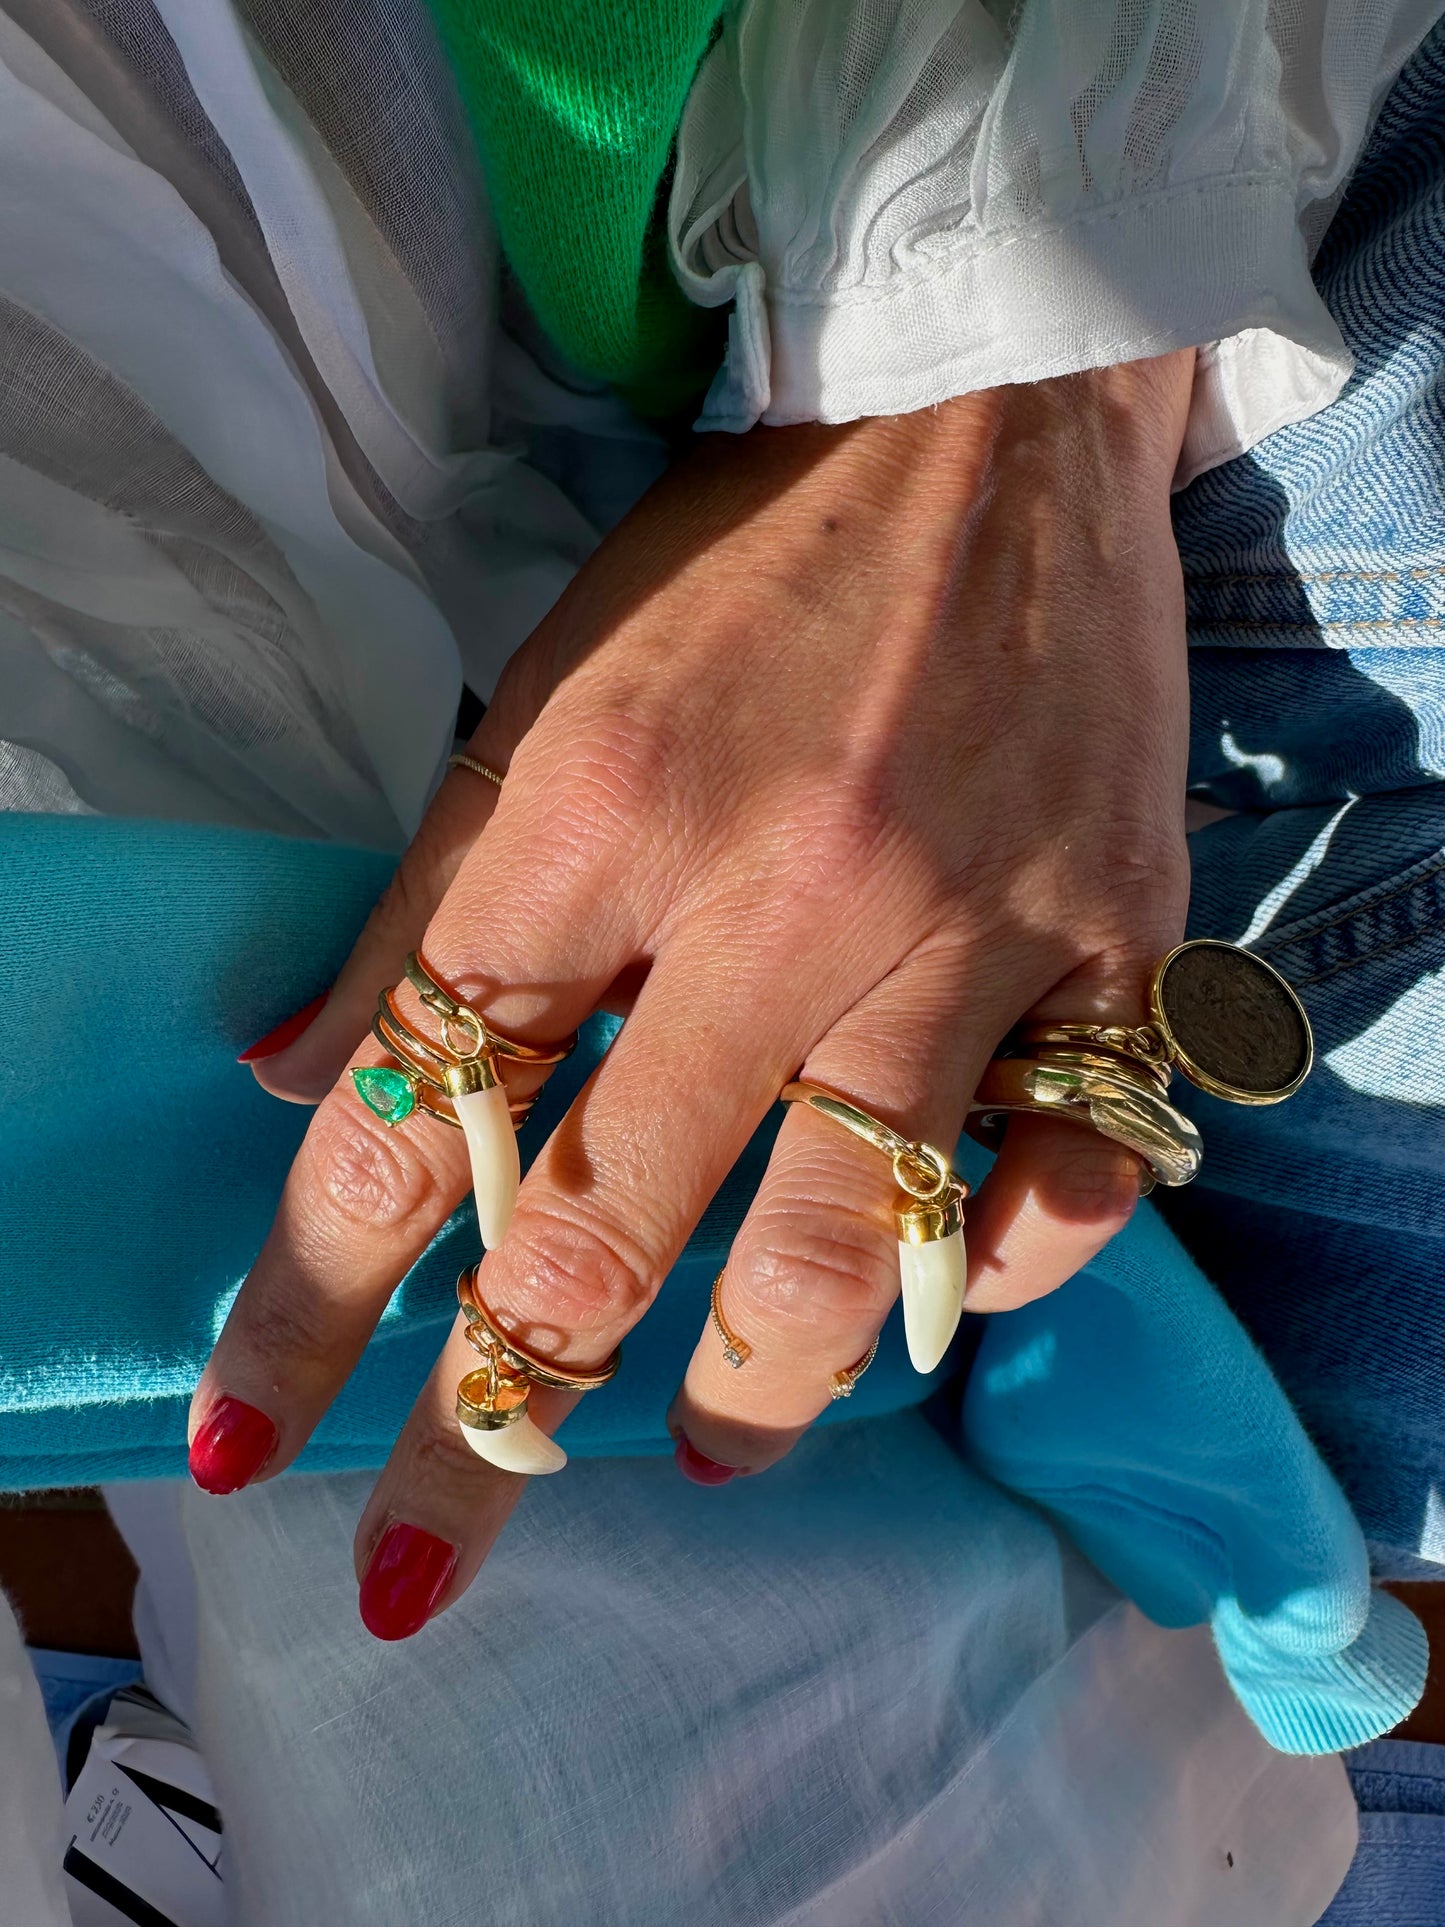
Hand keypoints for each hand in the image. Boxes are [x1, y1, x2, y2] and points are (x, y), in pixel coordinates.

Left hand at [193, 351, 1194, 1635]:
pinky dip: (1002, 1270)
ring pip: (851, 1247)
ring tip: (699, 1453)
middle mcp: (789, 881)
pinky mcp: (1125, 935)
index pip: (420, 1099)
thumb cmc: (746, 550)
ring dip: (748, 1396)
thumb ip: (439, 897)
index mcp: (603, 796)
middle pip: (614, 1225)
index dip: (311, 1301)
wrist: (995, 410)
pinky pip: (1076, 1177)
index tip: (244, 1445)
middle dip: (498, 1426)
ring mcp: (976, 920)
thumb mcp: (550, 687)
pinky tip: (944, 1297)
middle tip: (436, 1549)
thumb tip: (318, 1075)